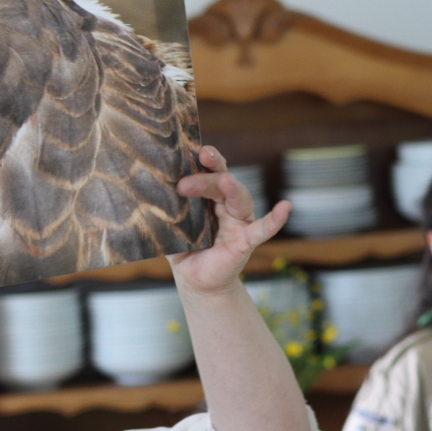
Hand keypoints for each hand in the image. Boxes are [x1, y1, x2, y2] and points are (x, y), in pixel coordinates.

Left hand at [169, 146, 290, 294]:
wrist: (195, 280)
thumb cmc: (184, 249)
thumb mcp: (170, 228)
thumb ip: (164, 212)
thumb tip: (146, 195)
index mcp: (208, 196)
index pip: (208, 172)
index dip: (204, 160)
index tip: (194, 150)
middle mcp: (226, 204)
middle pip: (222, 182)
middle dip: (207, 177)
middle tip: (185, 183)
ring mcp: (239, 221)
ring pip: (240, 198)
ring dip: (232, 188)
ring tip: (224, 180)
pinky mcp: (247, 240)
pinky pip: (263, 229)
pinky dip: (275, 219)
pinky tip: (285, 207)